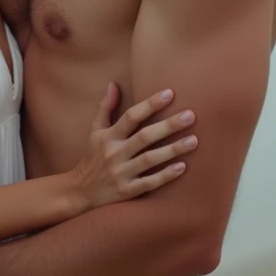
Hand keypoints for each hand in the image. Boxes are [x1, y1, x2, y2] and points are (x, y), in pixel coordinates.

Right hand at [71, 85, 196, 210]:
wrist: (81, 191)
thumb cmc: (93, 156)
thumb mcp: (95, 130)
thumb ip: (106, 107)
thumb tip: (114, 84)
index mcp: (108, 137)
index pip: (131, 117)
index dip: (150, 104)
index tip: (169, 93)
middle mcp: (115, 153)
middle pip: (144, 137)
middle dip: (168, 125)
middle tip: (191, 115)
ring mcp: (121, 173)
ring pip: (150, 159)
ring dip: (173, 150)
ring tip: (194, 140)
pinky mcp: (127, 191)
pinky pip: (149, 182)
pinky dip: (165, 175)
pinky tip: (182, 167)